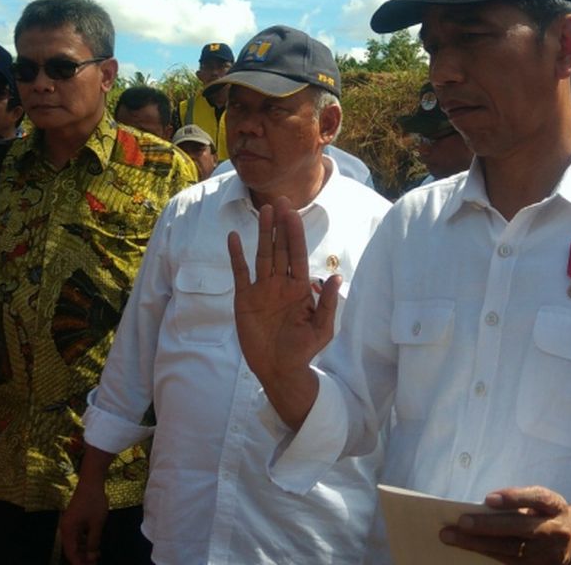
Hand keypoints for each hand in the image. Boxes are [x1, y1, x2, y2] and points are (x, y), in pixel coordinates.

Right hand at [59, 480, 108, 564]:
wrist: (91, 482)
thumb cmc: (94, 502)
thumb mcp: (96, 524)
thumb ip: (93, 542)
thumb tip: (91, 557)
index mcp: (68, 530)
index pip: (71, 553)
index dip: (79, 563)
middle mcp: (66, 529)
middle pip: (71, 549)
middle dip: (82, 558)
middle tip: (94, 564)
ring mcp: (69, 524)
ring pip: (75, 543)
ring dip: (84, 551)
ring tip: (96, 557)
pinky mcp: (74, 520)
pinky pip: (77, 536)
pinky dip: (84, 542)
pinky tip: (94, 546)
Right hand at [229, 196, 338, 428]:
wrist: (279, 369)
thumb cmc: (303, 350)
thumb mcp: (321, 330)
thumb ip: (327, 304)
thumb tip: (336, 277)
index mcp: (299, 288)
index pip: (297, 255)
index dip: (295, 234)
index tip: (293, 213)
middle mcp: (280, 283)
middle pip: (279, 249)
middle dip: (280, 226)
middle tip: (279, 202)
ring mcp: (261, 289)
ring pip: (262, 255)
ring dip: (262, 234)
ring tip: (262, 211)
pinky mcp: (244, 298)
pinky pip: (240, 272)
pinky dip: (236, 255)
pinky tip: (233, 237)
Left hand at [438, 487, 570, 564]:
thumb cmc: (544, 513)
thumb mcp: (539, 501)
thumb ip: (518, 501)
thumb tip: (480, 506)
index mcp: (554, 505)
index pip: (536, 498)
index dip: (513, 498)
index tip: (488, 499)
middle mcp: (556, 530)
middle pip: (520, 528)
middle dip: (488, 526)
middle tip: (460, 522)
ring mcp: (551, 553)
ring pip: (512, 550)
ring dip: (479, 544)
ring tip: (452, 537)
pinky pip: (512, 564)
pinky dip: (488, 557)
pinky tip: (467, 551)